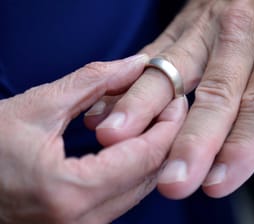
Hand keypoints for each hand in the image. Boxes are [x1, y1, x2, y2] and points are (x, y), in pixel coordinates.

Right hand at [0, 54, 187, 223]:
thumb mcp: (38, 106)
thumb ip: (92, 81)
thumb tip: (135, 64)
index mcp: (69, 192)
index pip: (145, 157)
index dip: (168, 125)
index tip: (176, 100)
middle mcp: (80, 222)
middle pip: (149, 177)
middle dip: (167, 139)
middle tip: (170, 107)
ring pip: (138, 190)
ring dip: (152, 154)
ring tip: (155, 121)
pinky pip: (122, 198)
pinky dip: (134, 170)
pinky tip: (133, 145)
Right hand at [91, 0, 253, 198]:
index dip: (241, 147)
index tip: (219, 182)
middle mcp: (241, 30)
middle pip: (214, 94)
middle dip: (192, 142)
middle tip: (173, 180)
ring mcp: (204, 26)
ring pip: (170, 71)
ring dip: (142, 107)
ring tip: (118, 137)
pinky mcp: (181, 25)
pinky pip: (151, 54)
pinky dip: (127, 81)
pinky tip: (105, 104)